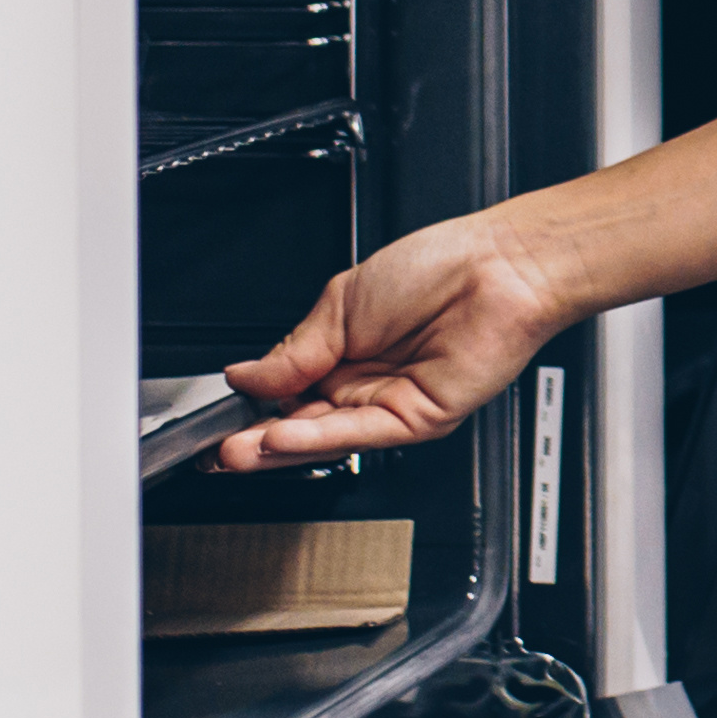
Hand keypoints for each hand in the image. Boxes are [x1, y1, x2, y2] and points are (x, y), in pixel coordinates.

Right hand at [214, 212, 562, 471]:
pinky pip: (361, 434)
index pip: (288, 396)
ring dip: (278, 447)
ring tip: (237, 451)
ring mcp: (392, 404)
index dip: (253, 411)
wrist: (498, 265)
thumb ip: (293, 349)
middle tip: (218, 450)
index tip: (219, 424)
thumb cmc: (439, 267)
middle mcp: (367, 384)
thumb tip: (244, 374)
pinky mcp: (419, 419)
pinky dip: (318, 437)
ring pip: (326, 436)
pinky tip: (282, 436)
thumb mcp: (342, 302)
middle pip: (303, 425)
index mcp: (345, 353)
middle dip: (257, 441)